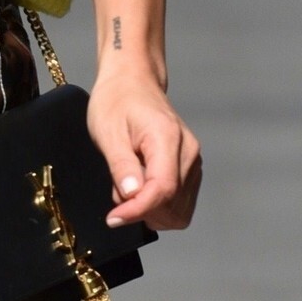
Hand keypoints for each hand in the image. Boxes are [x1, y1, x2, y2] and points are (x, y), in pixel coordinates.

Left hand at [87, 64, 201, 231]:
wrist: (133, 82)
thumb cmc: (117, 102)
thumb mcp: (107, 131)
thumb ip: (121, 165)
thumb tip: (132, 195)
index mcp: (168, 138)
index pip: (163, 189)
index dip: (138, 210)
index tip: (114, 218)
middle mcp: (188, 152)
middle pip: (173, 205)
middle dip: (142, 210)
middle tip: (116, 193)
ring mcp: (193, 161)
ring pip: (179, 210)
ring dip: (150, 210)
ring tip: (128, 186)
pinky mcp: (191, 168)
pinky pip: (180, 203)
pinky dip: (158, 205)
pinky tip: (140, 188)